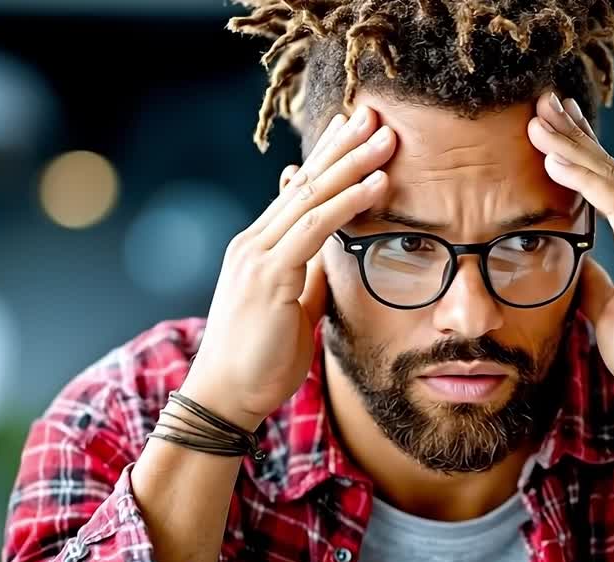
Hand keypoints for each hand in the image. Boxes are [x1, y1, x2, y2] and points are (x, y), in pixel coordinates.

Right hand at [181, 106, 395, 429]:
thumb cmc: (261, 359)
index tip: (354, 129)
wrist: (226, 396)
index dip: (328, 157)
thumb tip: (331, 255)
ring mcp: (259, 255)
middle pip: (306, 182)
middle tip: (375, 113)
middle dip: (343, 145)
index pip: (299, 191)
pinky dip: (349, 202)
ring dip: (354, 163)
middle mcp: (255, 242)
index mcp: (260, 248)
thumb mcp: (293, 309)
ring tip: (387, 137)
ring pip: (313, 196)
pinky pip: (315, 228)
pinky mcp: (269, 275)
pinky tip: (377, 183)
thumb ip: (308, 277)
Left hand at [526, 92, 613, 420]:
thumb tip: (572, 263)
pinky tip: (556, 162)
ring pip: (611, 180)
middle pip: (610, 170)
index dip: (579, 152)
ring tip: (538, 122)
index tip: (549, 125)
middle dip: (574, 134)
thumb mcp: (605, 310)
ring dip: (572, 148)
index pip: (608, 183)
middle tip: (542, 102)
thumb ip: (593, 280)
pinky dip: (585, 181)